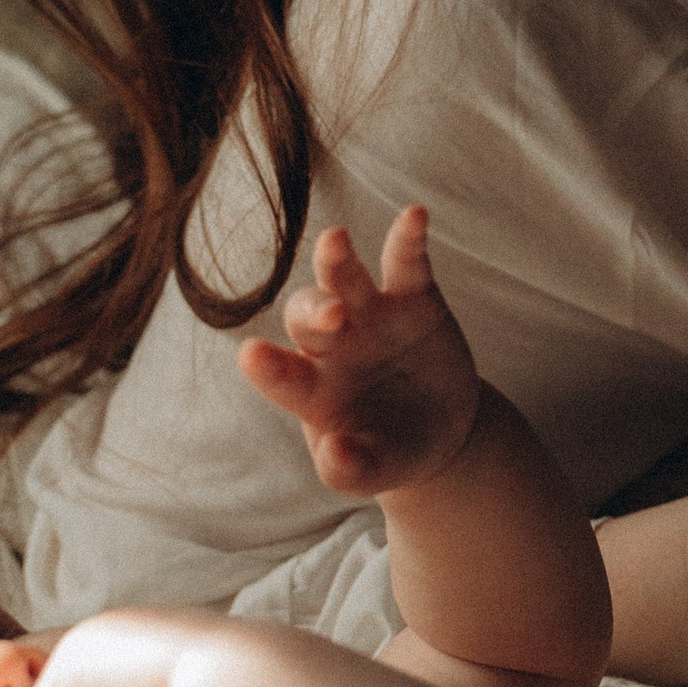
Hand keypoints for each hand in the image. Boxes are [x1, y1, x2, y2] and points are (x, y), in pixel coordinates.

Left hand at [237, 206, 483, 496]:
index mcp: (310, 390)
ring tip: (335, 242)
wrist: (436, 429)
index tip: (251, 355)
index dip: (268, 366)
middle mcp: (331, 345)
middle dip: (315, 312)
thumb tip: (334, 454)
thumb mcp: (372, 470)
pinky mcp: (413, 298)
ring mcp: (370, 315)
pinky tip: (414, 216)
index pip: (281, 376)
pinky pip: (406, 262)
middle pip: (307, 316)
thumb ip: (350, 470)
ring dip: (336, 261)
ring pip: (344, 279)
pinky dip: (408, 238)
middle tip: (333, 320)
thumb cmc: (387, 450)